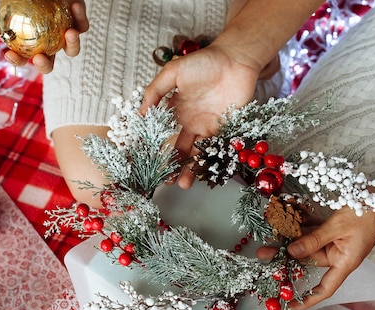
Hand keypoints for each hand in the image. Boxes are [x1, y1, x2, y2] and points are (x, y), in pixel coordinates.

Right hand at [0, 0, 88, 73]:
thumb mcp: (12, 4)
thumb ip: (3, 16)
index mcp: (31, 43)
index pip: (22, 58)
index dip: (17, 61)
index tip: (10, 54)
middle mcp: (49, 45)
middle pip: (48, 64)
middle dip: (44, 65)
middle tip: (40, 57)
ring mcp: (65, 38)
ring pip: (72, 50)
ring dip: (72, 44)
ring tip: (70, 33)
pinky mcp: (80, 27)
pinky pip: (82, 26)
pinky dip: (79, 16)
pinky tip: (74, 6)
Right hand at [141, 43, 260, 187]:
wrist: (235, 60)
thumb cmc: (203, 62)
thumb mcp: (173, 73)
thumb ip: (155, 91)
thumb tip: (140, 113)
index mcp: (176, 110)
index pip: (163, 134)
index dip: (155, 149)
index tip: (147, 163)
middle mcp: (190, 122)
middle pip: (179, 148)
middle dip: (171, 166)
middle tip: (164, 181)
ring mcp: (207, 127)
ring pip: (197, 153)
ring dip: (189, 169)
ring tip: (182, 185)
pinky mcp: (224, 129)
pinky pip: (215, 149)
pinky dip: (208, 162)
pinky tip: (202, 174)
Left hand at [257, 207, 374, 309]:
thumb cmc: (367, 214)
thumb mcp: (337, 226)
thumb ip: (313, 239)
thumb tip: (292, 251)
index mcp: (344, 263)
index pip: (325, 289)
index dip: (309, 299)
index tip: (291, 305)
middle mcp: (337, 256)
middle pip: (308, 260)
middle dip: (285, 256)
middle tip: (263, 252)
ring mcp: (334, 242)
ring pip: (307, 244)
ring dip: (289, 240)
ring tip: (268, 237)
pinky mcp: (332, 230)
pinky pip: (312, 232)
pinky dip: (299, 228)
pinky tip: (283, 222)